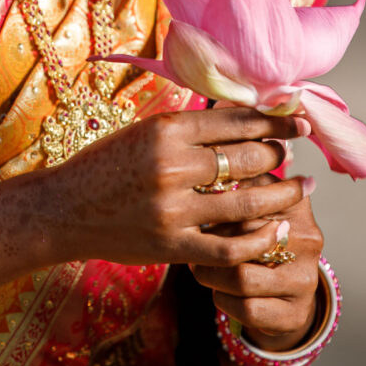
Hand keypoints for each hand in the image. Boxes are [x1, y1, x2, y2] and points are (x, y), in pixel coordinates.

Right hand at [46, 107, 311, 268]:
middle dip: (279, 152)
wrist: (63, 209)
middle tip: (294, 150)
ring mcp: (174, 210)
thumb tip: (244, 118)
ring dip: (282, 193)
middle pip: (246, 157)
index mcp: (166, 130)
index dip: (273, 120)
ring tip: (301, 187)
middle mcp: (173, 166)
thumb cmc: (105, 165)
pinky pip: (230, 248)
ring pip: (247, 202)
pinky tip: (279, 230)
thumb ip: (189, 128)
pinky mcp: (172, 246)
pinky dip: (260, 240)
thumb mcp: (144, 132)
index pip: (235, 121)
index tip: (297, 118)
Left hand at [190, 176, 323, 348]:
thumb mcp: (252, 204)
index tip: (200, 210)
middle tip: (193, 242)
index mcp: (296, 203)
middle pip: (242, 236)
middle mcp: (308, 239)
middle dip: (210, 242)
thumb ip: (234, 184)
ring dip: (211, 275)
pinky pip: (248, 308)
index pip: (247, 199)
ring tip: (199, 268)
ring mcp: (305, 278)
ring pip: (241, 277)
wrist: (286, 291)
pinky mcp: (296, 313)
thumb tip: (203, 178)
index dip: (216, 208)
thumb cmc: (258, 236)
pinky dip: (224, 300)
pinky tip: (219, 292)